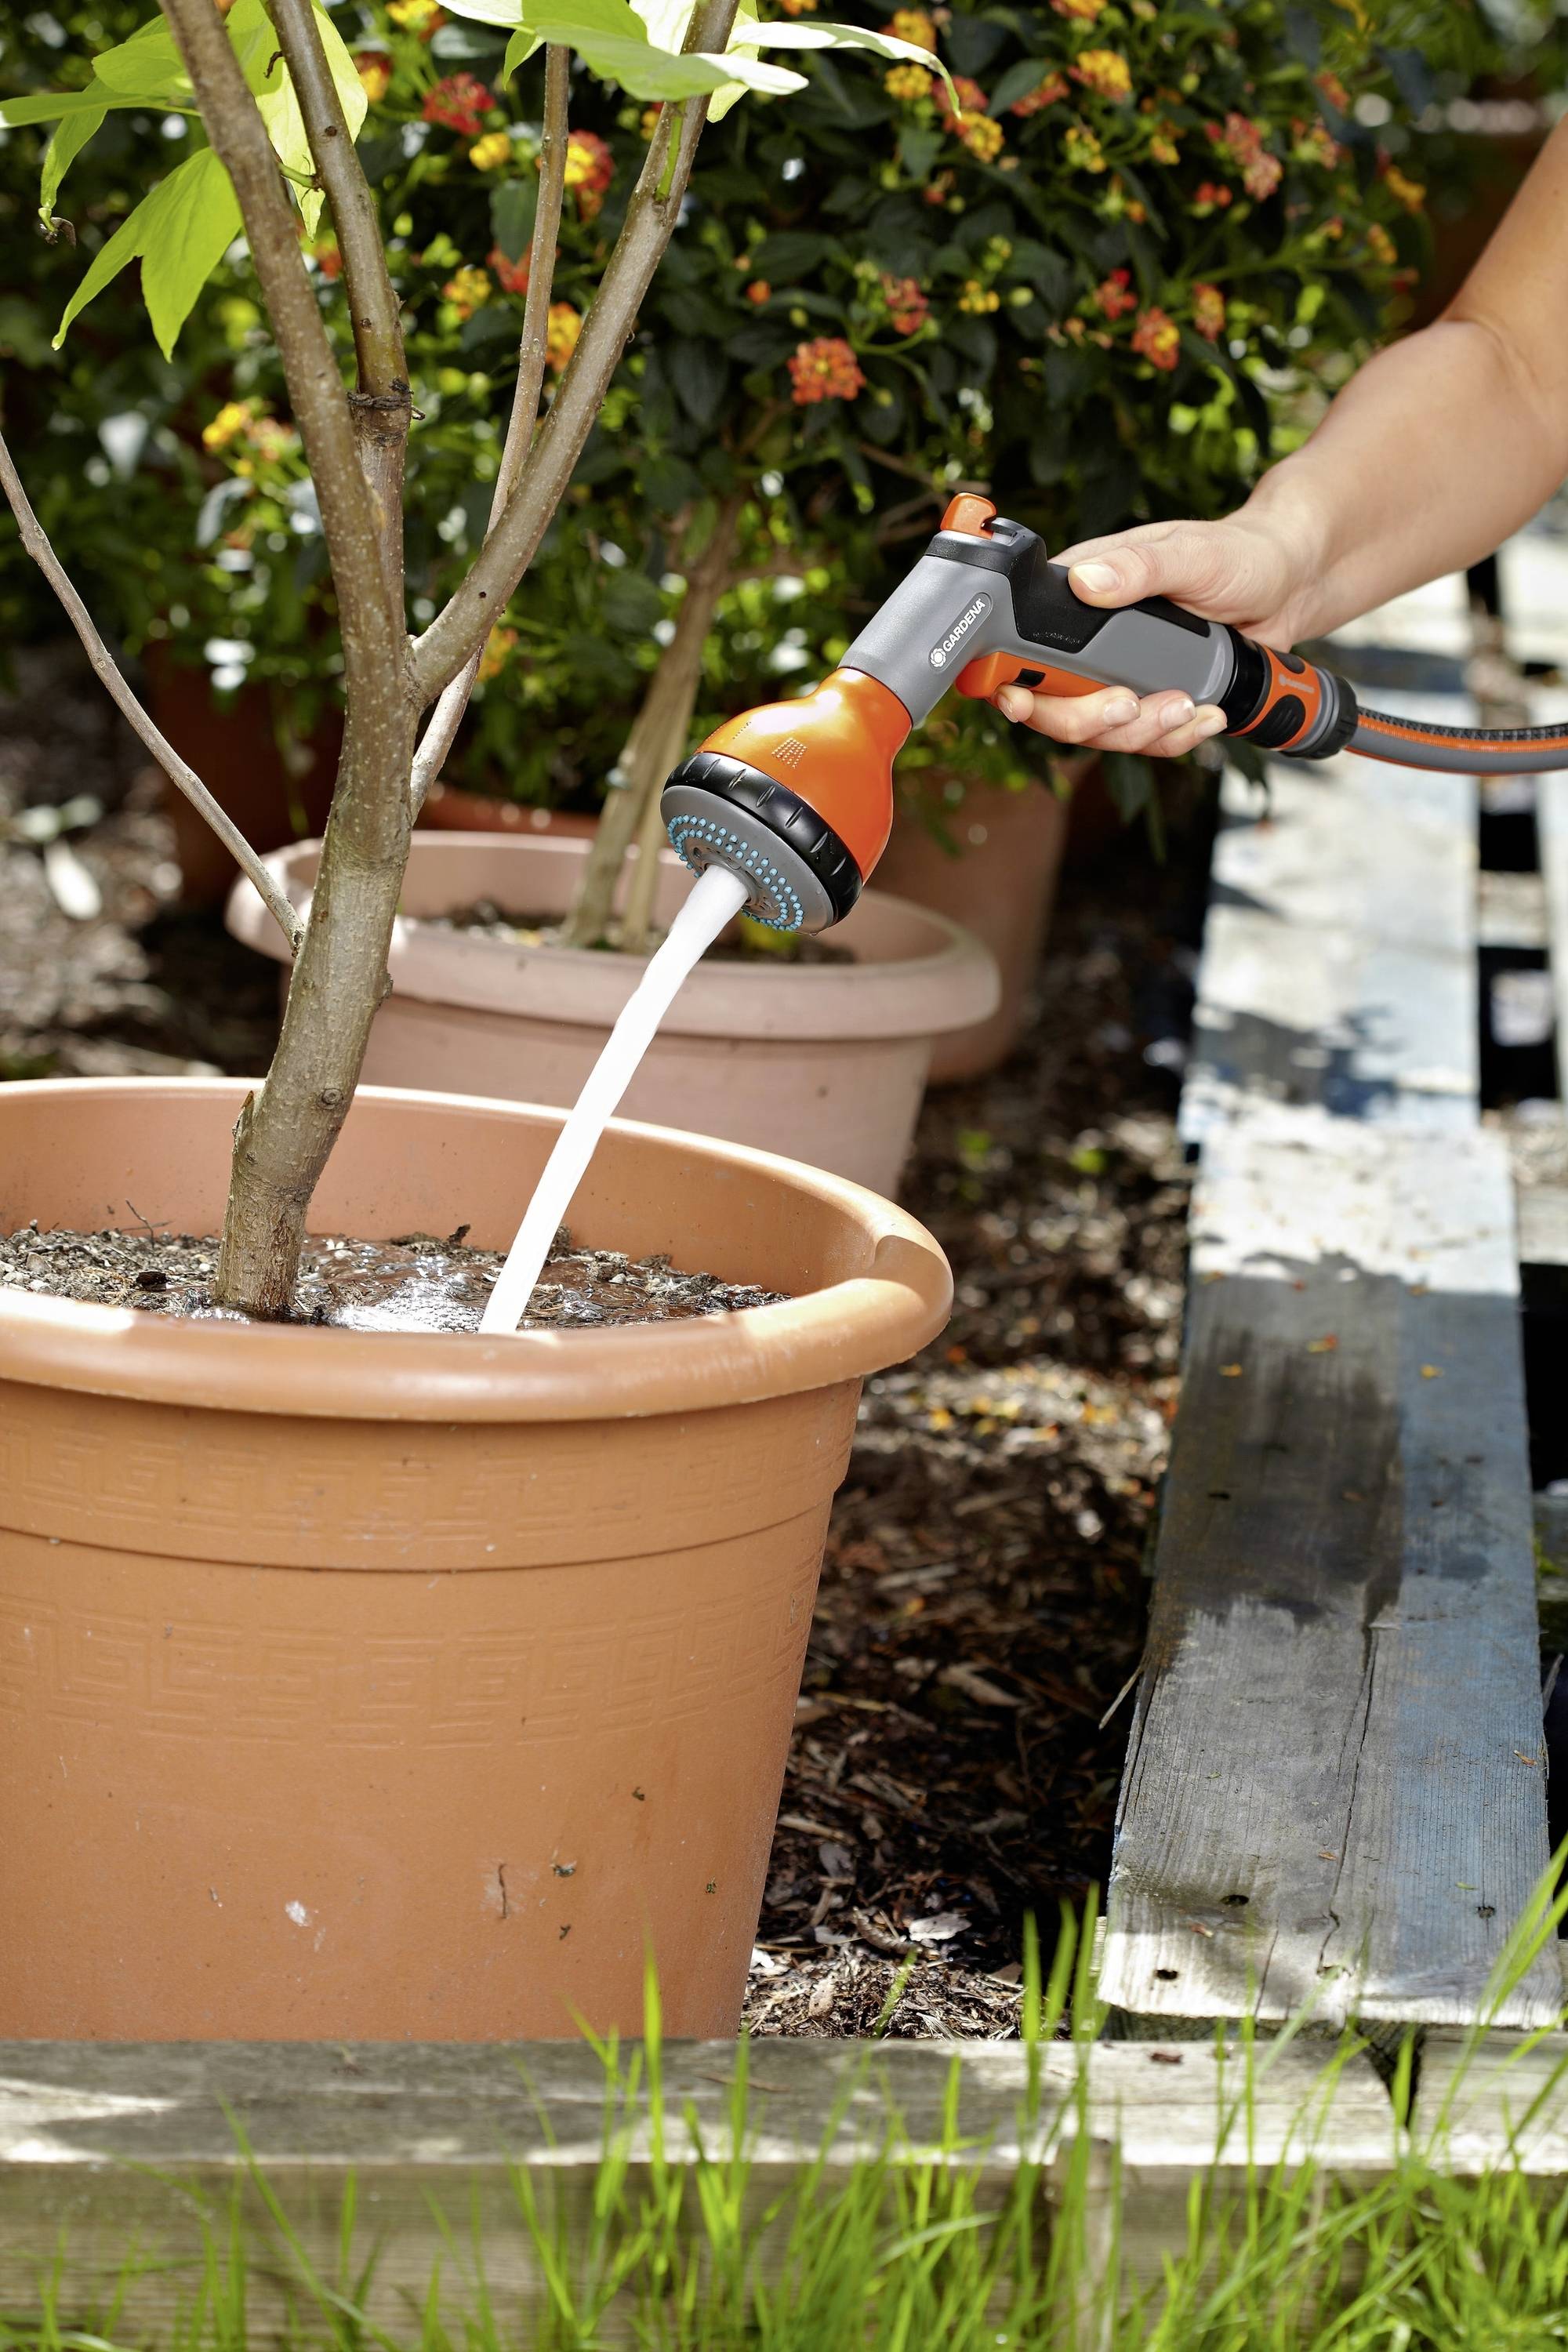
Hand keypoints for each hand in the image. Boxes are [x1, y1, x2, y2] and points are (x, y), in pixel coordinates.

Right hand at [991, 510, 1316, 756]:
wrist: (1290, 583)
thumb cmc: (1241, 553)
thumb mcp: (1191, 553)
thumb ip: (1139, 568)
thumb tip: (1087, 583)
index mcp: (1083, 596)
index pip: (1023, 646)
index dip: (1014, 681)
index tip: (1023, 700)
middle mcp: (1094, 640)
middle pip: (1055, 705)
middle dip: (1089, 718)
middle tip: (1130, 704)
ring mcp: (1123, 674)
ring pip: (1102, 732)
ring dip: (1143, 732)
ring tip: (1188, 707)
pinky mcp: (1155, 698)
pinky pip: (1146, 739)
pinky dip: (1175, 738)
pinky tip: (1206, 717)